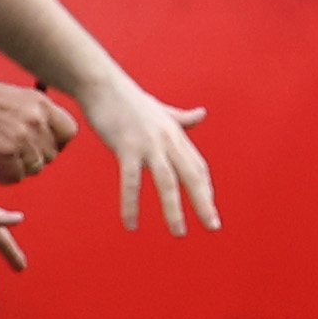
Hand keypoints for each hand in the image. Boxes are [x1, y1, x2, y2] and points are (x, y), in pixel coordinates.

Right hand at [0, 66, 73, 177]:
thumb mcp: (17, 96)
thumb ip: (34, 115)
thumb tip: (43, 136)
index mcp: (41, 104)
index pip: (68, 132)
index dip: (56, 144)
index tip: (46, 147)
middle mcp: (35, 120)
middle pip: (51, 154)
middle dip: (34, 159)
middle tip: (19, 158)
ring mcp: (21, 138)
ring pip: (34, 167)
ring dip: (19, 169)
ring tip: (5, 164)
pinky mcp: (3, 153)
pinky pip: (15, 176)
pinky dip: (5, 177)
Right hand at [67, 70, 218, 234]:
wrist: (104, 86)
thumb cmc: (131, 101)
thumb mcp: (161, 110)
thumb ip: (182, 118)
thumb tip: (202, 114)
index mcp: (177, 135)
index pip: (198, 167)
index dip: (205, 189)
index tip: (211, 211)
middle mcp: (169, 141)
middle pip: (192, 176)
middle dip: (203, 202)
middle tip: (213, 226)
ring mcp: (149, 144)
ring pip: (167, 182)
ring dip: (174, 209)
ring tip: (179, 232)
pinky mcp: (127, 148)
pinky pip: (132, 182)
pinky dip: (132, 204)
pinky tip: (131, 224)